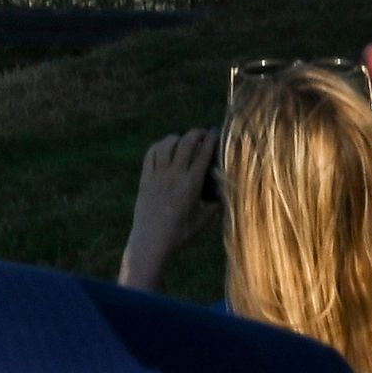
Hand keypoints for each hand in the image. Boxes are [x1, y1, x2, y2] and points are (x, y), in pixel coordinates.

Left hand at [120, 129, 217, 291]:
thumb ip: (216, 203)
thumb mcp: (204, 220)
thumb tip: (227, 190)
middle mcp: (174, 175)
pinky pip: (151, 153)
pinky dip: (159, 146)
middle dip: (196, 133)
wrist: (151, 241)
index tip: (216, 131)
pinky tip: (165, 147)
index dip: (211, 139)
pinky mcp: (145, 178)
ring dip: (178, 138)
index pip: (203, 154)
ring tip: (184, 139)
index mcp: (191, 184)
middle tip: (203, 133)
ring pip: (167, 145)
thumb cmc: (180, 233)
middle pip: (186, 143)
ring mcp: (157, 175)